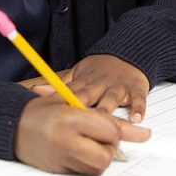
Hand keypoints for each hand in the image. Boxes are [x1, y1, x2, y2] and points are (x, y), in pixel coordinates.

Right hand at [15, 94, 150, 174]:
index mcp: (71, 118)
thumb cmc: (42, 108)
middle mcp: (66, 140)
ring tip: (93, 142)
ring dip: (101, 156)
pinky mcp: (57, 169)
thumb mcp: (71, 102)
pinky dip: (88, 162)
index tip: (144, 134)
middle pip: (106, 154)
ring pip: (97, 166)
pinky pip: (83, 171)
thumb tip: (134, 129)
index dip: (126, 130)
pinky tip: (81, 149)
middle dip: (112, 147)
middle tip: (106, 137)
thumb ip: (102, 114)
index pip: (110, 130)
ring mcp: (60, 158)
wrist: (11, 124)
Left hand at [31, 54, 149, 122]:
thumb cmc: (100, 68)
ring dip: (108, 109)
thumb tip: (37, 91)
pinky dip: (138, 107)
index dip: (61, 103)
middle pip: (89, 96)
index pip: (70, 93)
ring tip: (107, 124)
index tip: (52, 115)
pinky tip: (137, 118)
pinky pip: (138, 98)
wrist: (128, 51)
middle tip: (76, 123)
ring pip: (112, 98)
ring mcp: (118, 85)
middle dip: (82, 108)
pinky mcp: (136, 87)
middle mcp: (100, 83)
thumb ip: (61, 85)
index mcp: (85, 81)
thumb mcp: (79, 73)